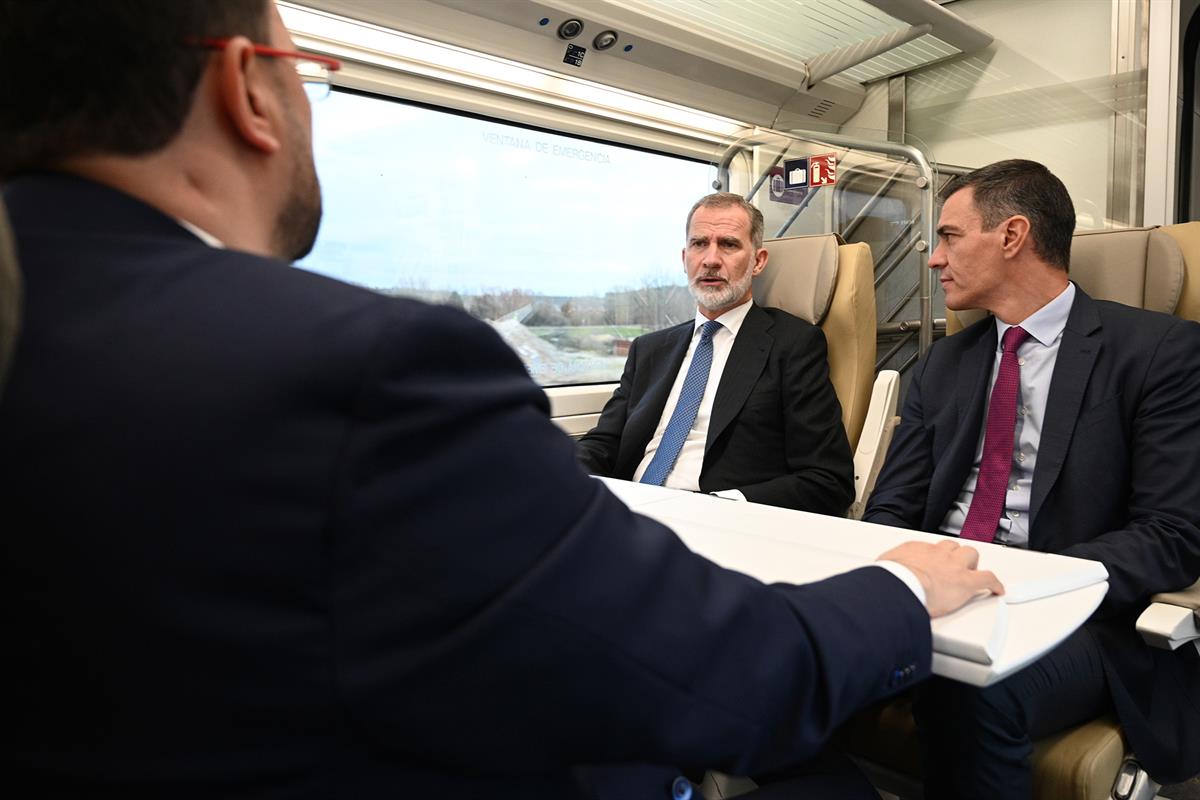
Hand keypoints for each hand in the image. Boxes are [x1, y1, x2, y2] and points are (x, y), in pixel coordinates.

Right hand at [878, 539, 1004, 617]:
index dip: (934, 557)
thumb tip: (879, 574)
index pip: (929, 548)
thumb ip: (885, 568)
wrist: (902, 584)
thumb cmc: (892, 579)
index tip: (932, 563)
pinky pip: (988, 578)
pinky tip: (997, 589)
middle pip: (953, 547)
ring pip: (971, 555)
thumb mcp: (883, 567)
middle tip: (953, 567)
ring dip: (972, 564)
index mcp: (917, 549)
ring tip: (972, 573)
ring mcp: (954, 566)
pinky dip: (994, 583)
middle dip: (955, 555)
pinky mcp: (967, 581)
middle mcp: (938, 554)